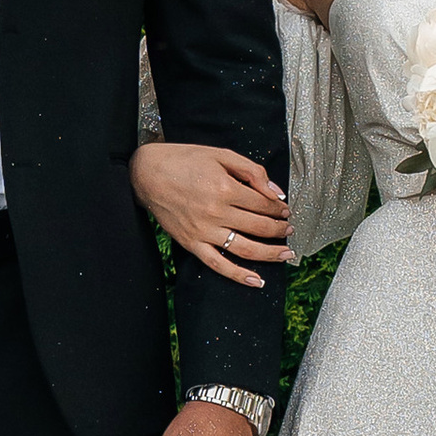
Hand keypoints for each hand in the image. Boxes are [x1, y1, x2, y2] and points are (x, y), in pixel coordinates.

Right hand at [131, 140, 290, 287]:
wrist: (147, 173)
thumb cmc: (183, 160)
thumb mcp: (221, 154)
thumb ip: (252, 171)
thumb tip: (276, 193)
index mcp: (226, 188)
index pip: (264, 204)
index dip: (279, 208)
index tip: (284, 210)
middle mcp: (217, 212)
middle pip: (260, 227)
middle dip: (280, 229)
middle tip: (289, 228)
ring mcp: (204, 231)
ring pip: (246, 249)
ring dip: (271, 253)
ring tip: (286, 253)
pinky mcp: (191, 243)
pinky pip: (218, 265)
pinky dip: (239, 276)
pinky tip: (257, 281)